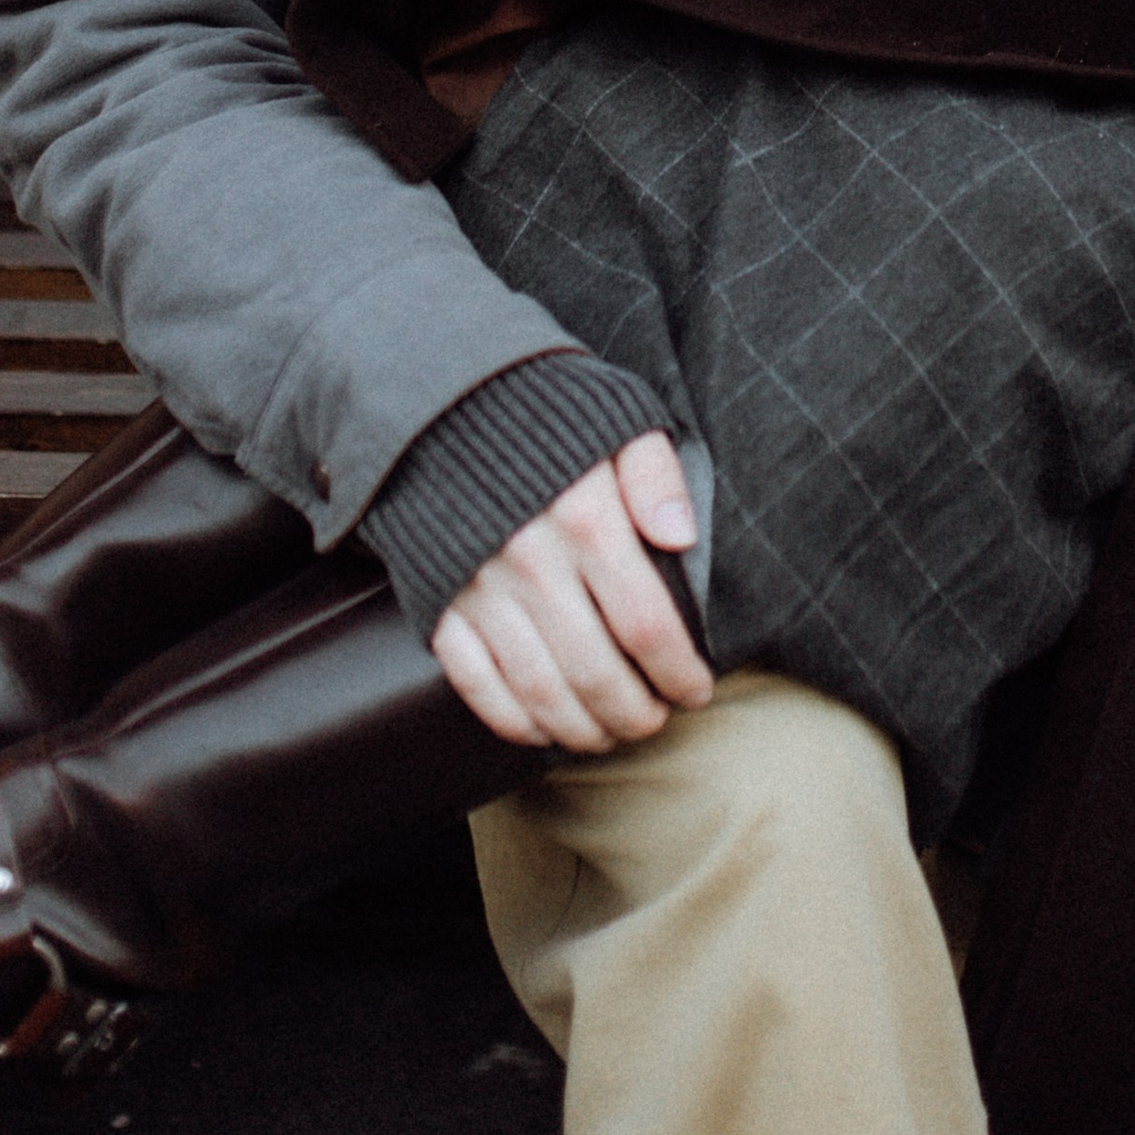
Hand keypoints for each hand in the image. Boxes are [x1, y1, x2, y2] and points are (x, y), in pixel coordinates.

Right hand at [431, 432, 714, 749]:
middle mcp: (532, 564)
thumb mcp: (617, 418)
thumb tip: (682, 537)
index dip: (677, 670)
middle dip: (635, 713)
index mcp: (585, 519)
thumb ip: (655, 476)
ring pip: (539, 691)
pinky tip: (541, 729)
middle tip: (654, 722)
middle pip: (595, 673)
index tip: (696, 690)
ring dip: (581, 729)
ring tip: (609, 735)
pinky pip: (475, 683)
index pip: (646, 624)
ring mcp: (480, 590)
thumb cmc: (545, 412)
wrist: (440, 399)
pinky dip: (511, 720)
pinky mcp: (439, 603)